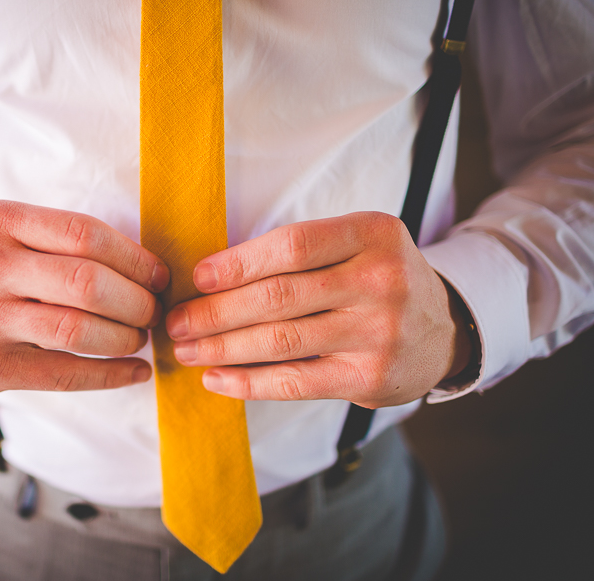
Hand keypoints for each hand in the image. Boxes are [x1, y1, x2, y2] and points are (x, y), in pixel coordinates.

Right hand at [0, 201, 168, 393]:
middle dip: (137, 301)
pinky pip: (65, 374)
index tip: (159, 276)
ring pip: (78, 330)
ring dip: (126, 338)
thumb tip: (150, 272)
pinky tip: (135, 371)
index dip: (134, 258)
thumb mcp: (8, 234)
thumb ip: (63, 242)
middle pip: (87, 282)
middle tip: (153, 311)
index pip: (84, 234)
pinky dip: (111, 375)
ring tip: (140, 337)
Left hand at [164, 212, 471, 407]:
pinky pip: (295, 381)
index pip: (292, 245)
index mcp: (372, 234)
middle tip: (175, 321)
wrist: (442, 330)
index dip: (237, 263)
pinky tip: (216, 378)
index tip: (196, 277)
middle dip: (215, 311)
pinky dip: (248, 383)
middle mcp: (380, 281)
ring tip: (185, 349)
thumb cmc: (377, 279)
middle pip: (278, 296)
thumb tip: (210, 276)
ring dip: (222, 347)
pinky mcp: (369, 378)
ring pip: (280, 341)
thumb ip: (301, 253)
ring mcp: (378, 332)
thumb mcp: (357, 245)